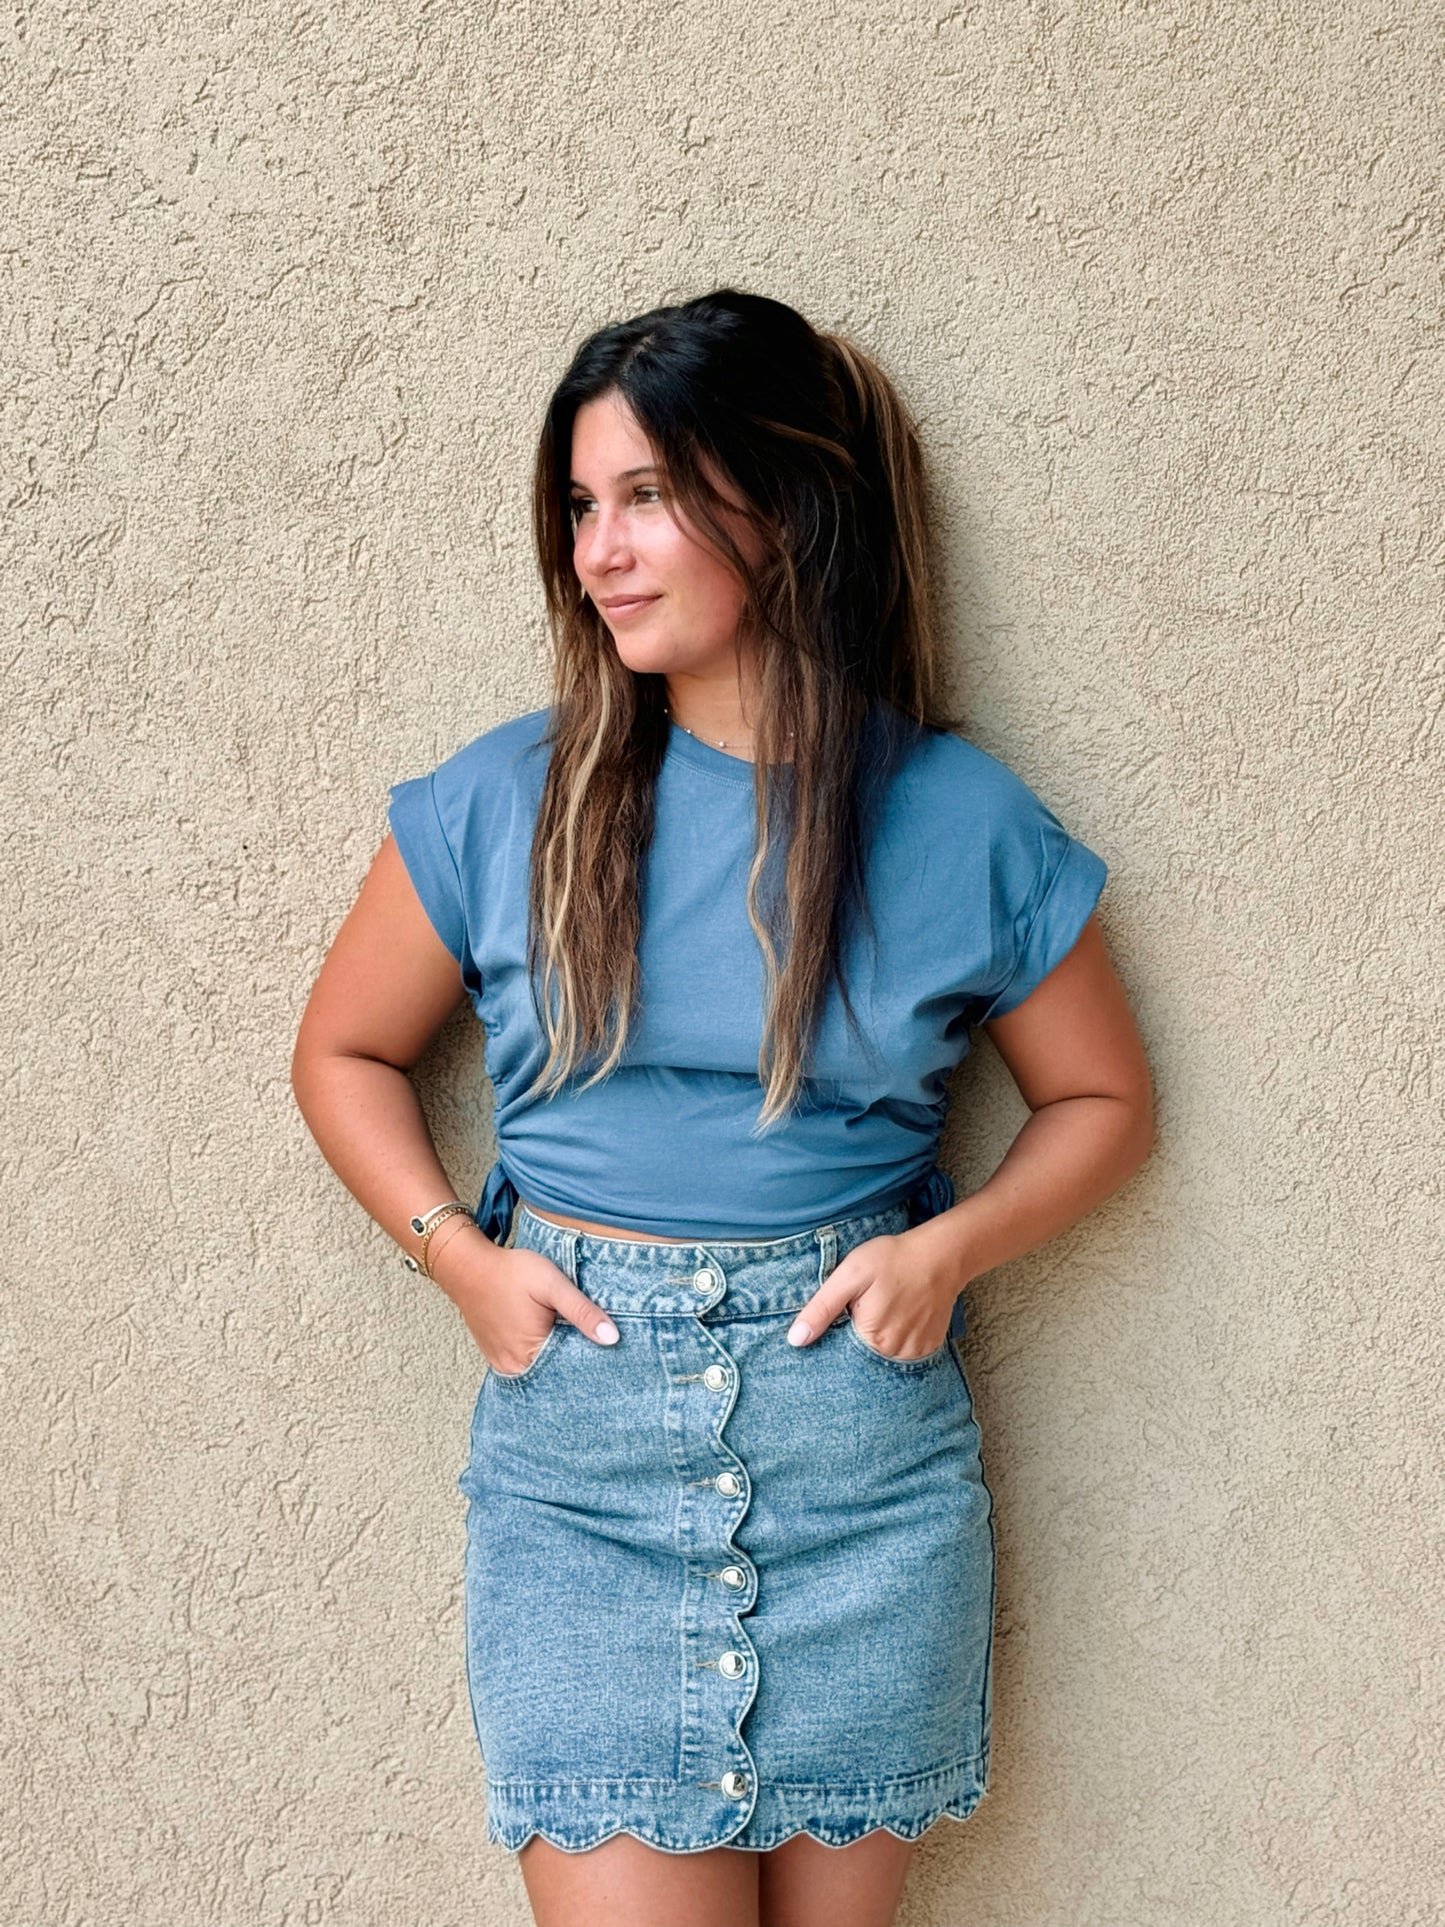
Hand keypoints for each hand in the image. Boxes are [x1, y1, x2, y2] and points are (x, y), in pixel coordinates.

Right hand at [435, 1236, 619, 1375]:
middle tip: (593, 1343)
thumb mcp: (552, 1284)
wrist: (468, 1267)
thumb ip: (582, 1311)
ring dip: (557, 1359)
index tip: (609, 1349)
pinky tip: (550, 1340)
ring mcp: (504, 1365)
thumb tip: (612, 1338)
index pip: (573, 1370)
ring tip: (572, 1340)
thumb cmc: (510, 1273)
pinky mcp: (497, 1357)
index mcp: (530, 1354)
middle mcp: (515, 1368)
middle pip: (557, 1374)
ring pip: (542, 1371)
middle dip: (575, 1361)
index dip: (592, 1360)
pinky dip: (540, 1356)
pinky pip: (526, 1365)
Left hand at [785, 1230, 962, 1358]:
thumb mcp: (849, 1275)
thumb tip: (795, 1340)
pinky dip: (897, 1339)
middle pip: (862, 1357)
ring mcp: (915, 1352)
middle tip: (866, 1307)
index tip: (840, 1318)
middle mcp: (895, 1353)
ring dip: (877, 1340)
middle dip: (855, 1338)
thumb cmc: (892, 1259)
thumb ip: (821, 1309)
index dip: (834, 1339)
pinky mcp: (929, 1347)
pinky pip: (904, 1352)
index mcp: (871, 1338)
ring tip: (883, 1310)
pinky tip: (898, 1317)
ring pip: (883, 1356)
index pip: (840, 1356)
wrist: (941, 1254)